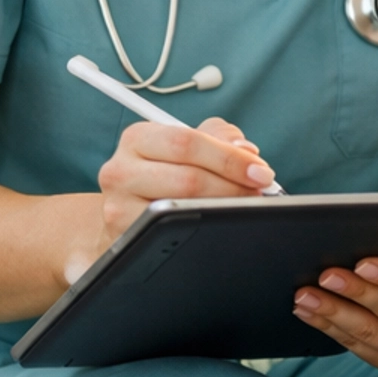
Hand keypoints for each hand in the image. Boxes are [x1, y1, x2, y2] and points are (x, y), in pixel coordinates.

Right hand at [96, 117, 277, 244]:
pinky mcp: (123, 239)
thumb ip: (217, 137)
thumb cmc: (164, 174)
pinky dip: (199, 231)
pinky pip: (167, 236)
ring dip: (221, 210)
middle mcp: (120, 170)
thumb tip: (246, 149)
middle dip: (233, 187)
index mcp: (138, 138)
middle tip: (258, 193)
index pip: (188, 142)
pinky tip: (217, 227)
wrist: (127, 214)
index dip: (230, 158)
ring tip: (244, 208)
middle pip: (187, 179)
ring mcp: (117, 207)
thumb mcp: (186, 146)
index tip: (260, 171)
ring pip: (179, 209)